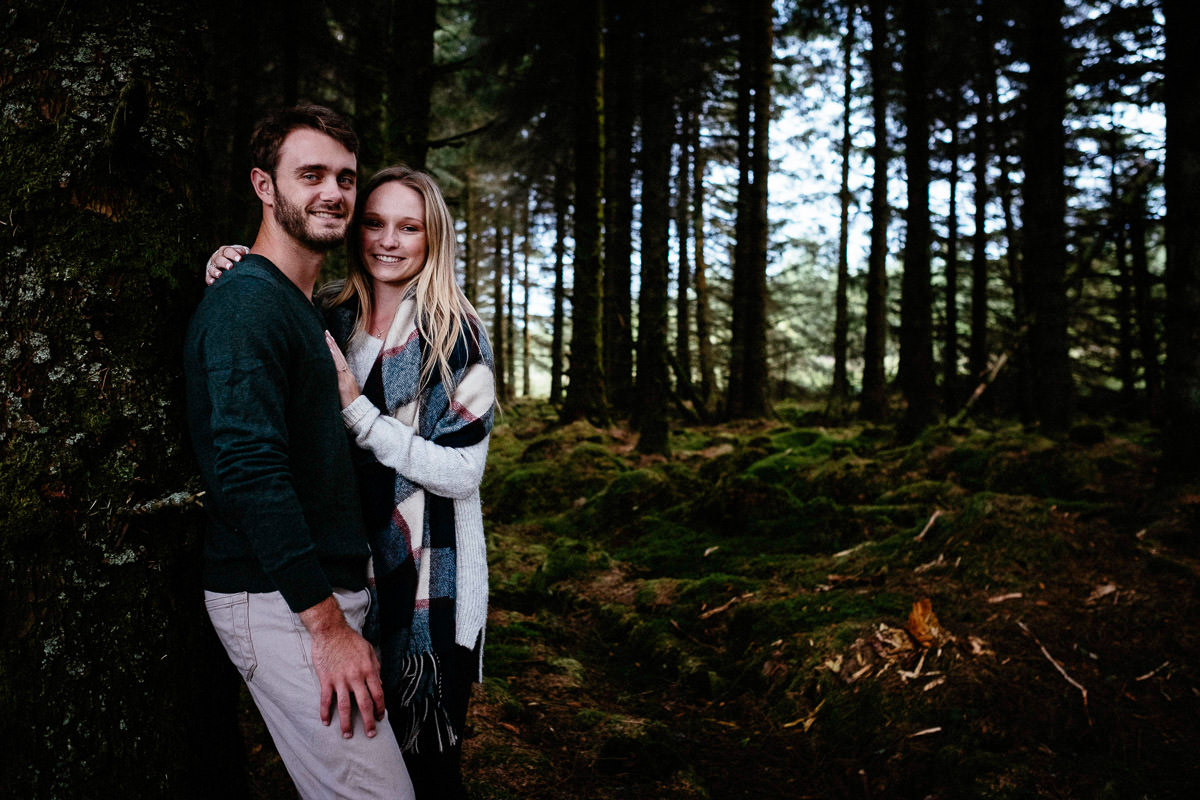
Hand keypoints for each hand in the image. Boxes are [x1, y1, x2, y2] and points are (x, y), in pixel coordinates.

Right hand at [205, 244, 249, 284]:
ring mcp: (213, 266)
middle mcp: (217, 257)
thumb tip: (242, 252)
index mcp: (224, 251)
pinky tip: (213, 282)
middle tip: (230, 266)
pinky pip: (208, 277)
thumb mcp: (240, 252)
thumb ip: (241, 251)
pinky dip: (209, 279)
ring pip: (212, 268)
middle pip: (219, 259)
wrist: (229, 261)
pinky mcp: (210, 275)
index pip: (227, 251)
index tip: (239, 259)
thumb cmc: (237, 257)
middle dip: (224, 263)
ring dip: (215, 271)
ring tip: (220, 274)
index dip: (233, 254)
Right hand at [299, 596, 385, 738]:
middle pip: (364, 704)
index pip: (378, 694)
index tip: (381, 717)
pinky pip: (326, 700)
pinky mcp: (326, 680)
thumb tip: (380, 684)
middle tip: (370, 734)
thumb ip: (375, 668)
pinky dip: (325, 712)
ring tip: (347, 735)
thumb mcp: (369, 651)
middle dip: (368, 721)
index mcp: (369, 670)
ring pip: (345, 707)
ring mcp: (340, 680)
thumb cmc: (351, 640)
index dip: (380, 708)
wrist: (331, 631)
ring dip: (347, 723)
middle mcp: (356, 678)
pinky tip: (326, 722)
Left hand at [325, 331, 360, 407]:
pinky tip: (329, 351)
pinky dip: (334, 359)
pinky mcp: (343, 383)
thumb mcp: (342, 391)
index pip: (340, 359)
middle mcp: (347, 374)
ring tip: (326, 337)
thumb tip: (328, 379)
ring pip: (339, 359)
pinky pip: (338, 368)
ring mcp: (346, 378)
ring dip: (332, 348)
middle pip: (339, 356)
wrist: (358, 413)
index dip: (334, 348)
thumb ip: (338, 384)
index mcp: (347, 376)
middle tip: (325, 332)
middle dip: (332, 344)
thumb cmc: (349, 405)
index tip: (328, 339)